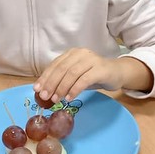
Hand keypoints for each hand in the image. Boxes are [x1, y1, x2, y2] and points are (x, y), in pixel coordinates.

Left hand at [34, 48, 152, 103]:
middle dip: (51, 83)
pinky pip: (84, 79)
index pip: (55, 64)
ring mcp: (91, 60)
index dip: (45, 77)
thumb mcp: (76, 76)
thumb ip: (62, 79)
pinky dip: (74, 89)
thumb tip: (44, 91)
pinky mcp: (100, 69)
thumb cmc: (93, 75)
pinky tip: (69, 98)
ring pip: (72, 73)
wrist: (117, 73)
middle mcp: (80, 54)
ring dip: (61, 87)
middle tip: (45, 97)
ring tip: (56, 100)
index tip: (37, 89)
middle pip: (61, 68)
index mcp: (72, 53)